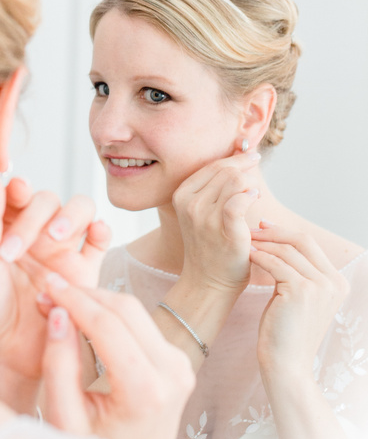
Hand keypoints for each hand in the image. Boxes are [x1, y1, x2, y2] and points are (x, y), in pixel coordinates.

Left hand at [0, 168, 106, 411]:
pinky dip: (102, 230)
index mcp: (4, 224)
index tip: (12, 195)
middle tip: (15, 249)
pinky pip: (101, 242)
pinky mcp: (84, 273)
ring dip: (71, 216)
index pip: (17, 190)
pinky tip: (95, 233)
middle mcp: (34, 232)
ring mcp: (62, 251)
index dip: (17, 188)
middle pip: (50, 199)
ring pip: (80, 211)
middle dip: (36, 216)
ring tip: (56, 238)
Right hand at [41, 276, 194, 438]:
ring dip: (97, 301)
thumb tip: (57, 314)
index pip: (107, 326)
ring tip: (61, 303)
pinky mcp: (179, 360)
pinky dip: (111, 314)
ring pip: (135, 310)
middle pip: (126, 309)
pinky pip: (141, 323)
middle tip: (49, 291)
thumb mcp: (65, 419)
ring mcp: (181, 365)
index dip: (73, 300)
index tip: (45, 286)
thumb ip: (58, 367)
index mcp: (146, 392)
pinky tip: (83, 317)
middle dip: (85, 294)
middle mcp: (172, 373)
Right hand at [172, 150, 261, 293]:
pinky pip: (240, 199)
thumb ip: (214, 186)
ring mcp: (205, 217)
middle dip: (246, 169)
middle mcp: (190, 203)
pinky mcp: (224, 230)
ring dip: (251, 183)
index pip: (213, 165)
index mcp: (182, 195)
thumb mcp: (202, 212)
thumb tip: (241, 155)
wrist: (208, 283)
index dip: (236, 159)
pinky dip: (251, 195)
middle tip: (257, 178)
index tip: (252, 156)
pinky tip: (256, 199)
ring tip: (256, 194)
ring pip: (235, 181)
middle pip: (226, 170)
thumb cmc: (210, 246)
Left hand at [250, 223, 349, 382]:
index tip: (264, 226)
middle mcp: (333, 283)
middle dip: (274, 231)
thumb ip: (295, 272)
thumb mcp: (297, 297)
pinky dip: (259, 257)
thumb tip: (276, 241)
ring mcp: (320, 287)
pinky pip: (276, 264)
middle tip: (253, 229)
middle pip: (303, 240)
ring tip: (246, 243)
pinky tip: (247, 256)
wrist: (286, 365)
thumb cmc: (285, 332)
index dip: (285, 232)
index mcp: (337, 282)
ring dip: (263, 244)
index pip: (311, 244)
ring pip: (287, 251)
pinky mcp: (301, 291)